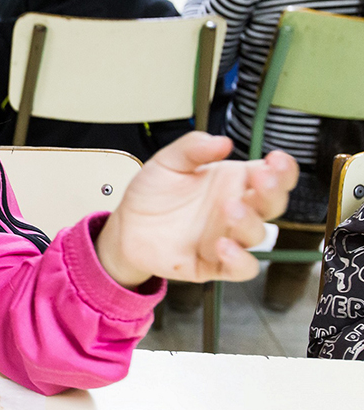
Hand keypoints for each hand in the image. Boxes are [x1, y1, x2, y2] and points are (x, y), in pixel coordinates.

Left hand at [95, 133, 298, 287]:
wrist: (127, 226)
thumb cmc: (152, 192)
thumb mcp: (168, 161)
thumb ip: (193, 148)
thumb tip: (222, 141)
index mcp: (234, 181)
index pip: (272, 175)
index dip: (283, 169)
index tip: (276, 160)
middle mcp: (237, 209)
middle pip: (272, 203)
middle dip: (273, 191)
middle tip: (262, 180)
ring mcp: (228, 237)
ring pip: (257, 235)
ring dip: (250, 222)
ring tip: (231, 208)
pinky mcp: (215, 264)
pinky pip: (241, 268)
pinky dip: (240, 260)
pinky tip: (223, 246)